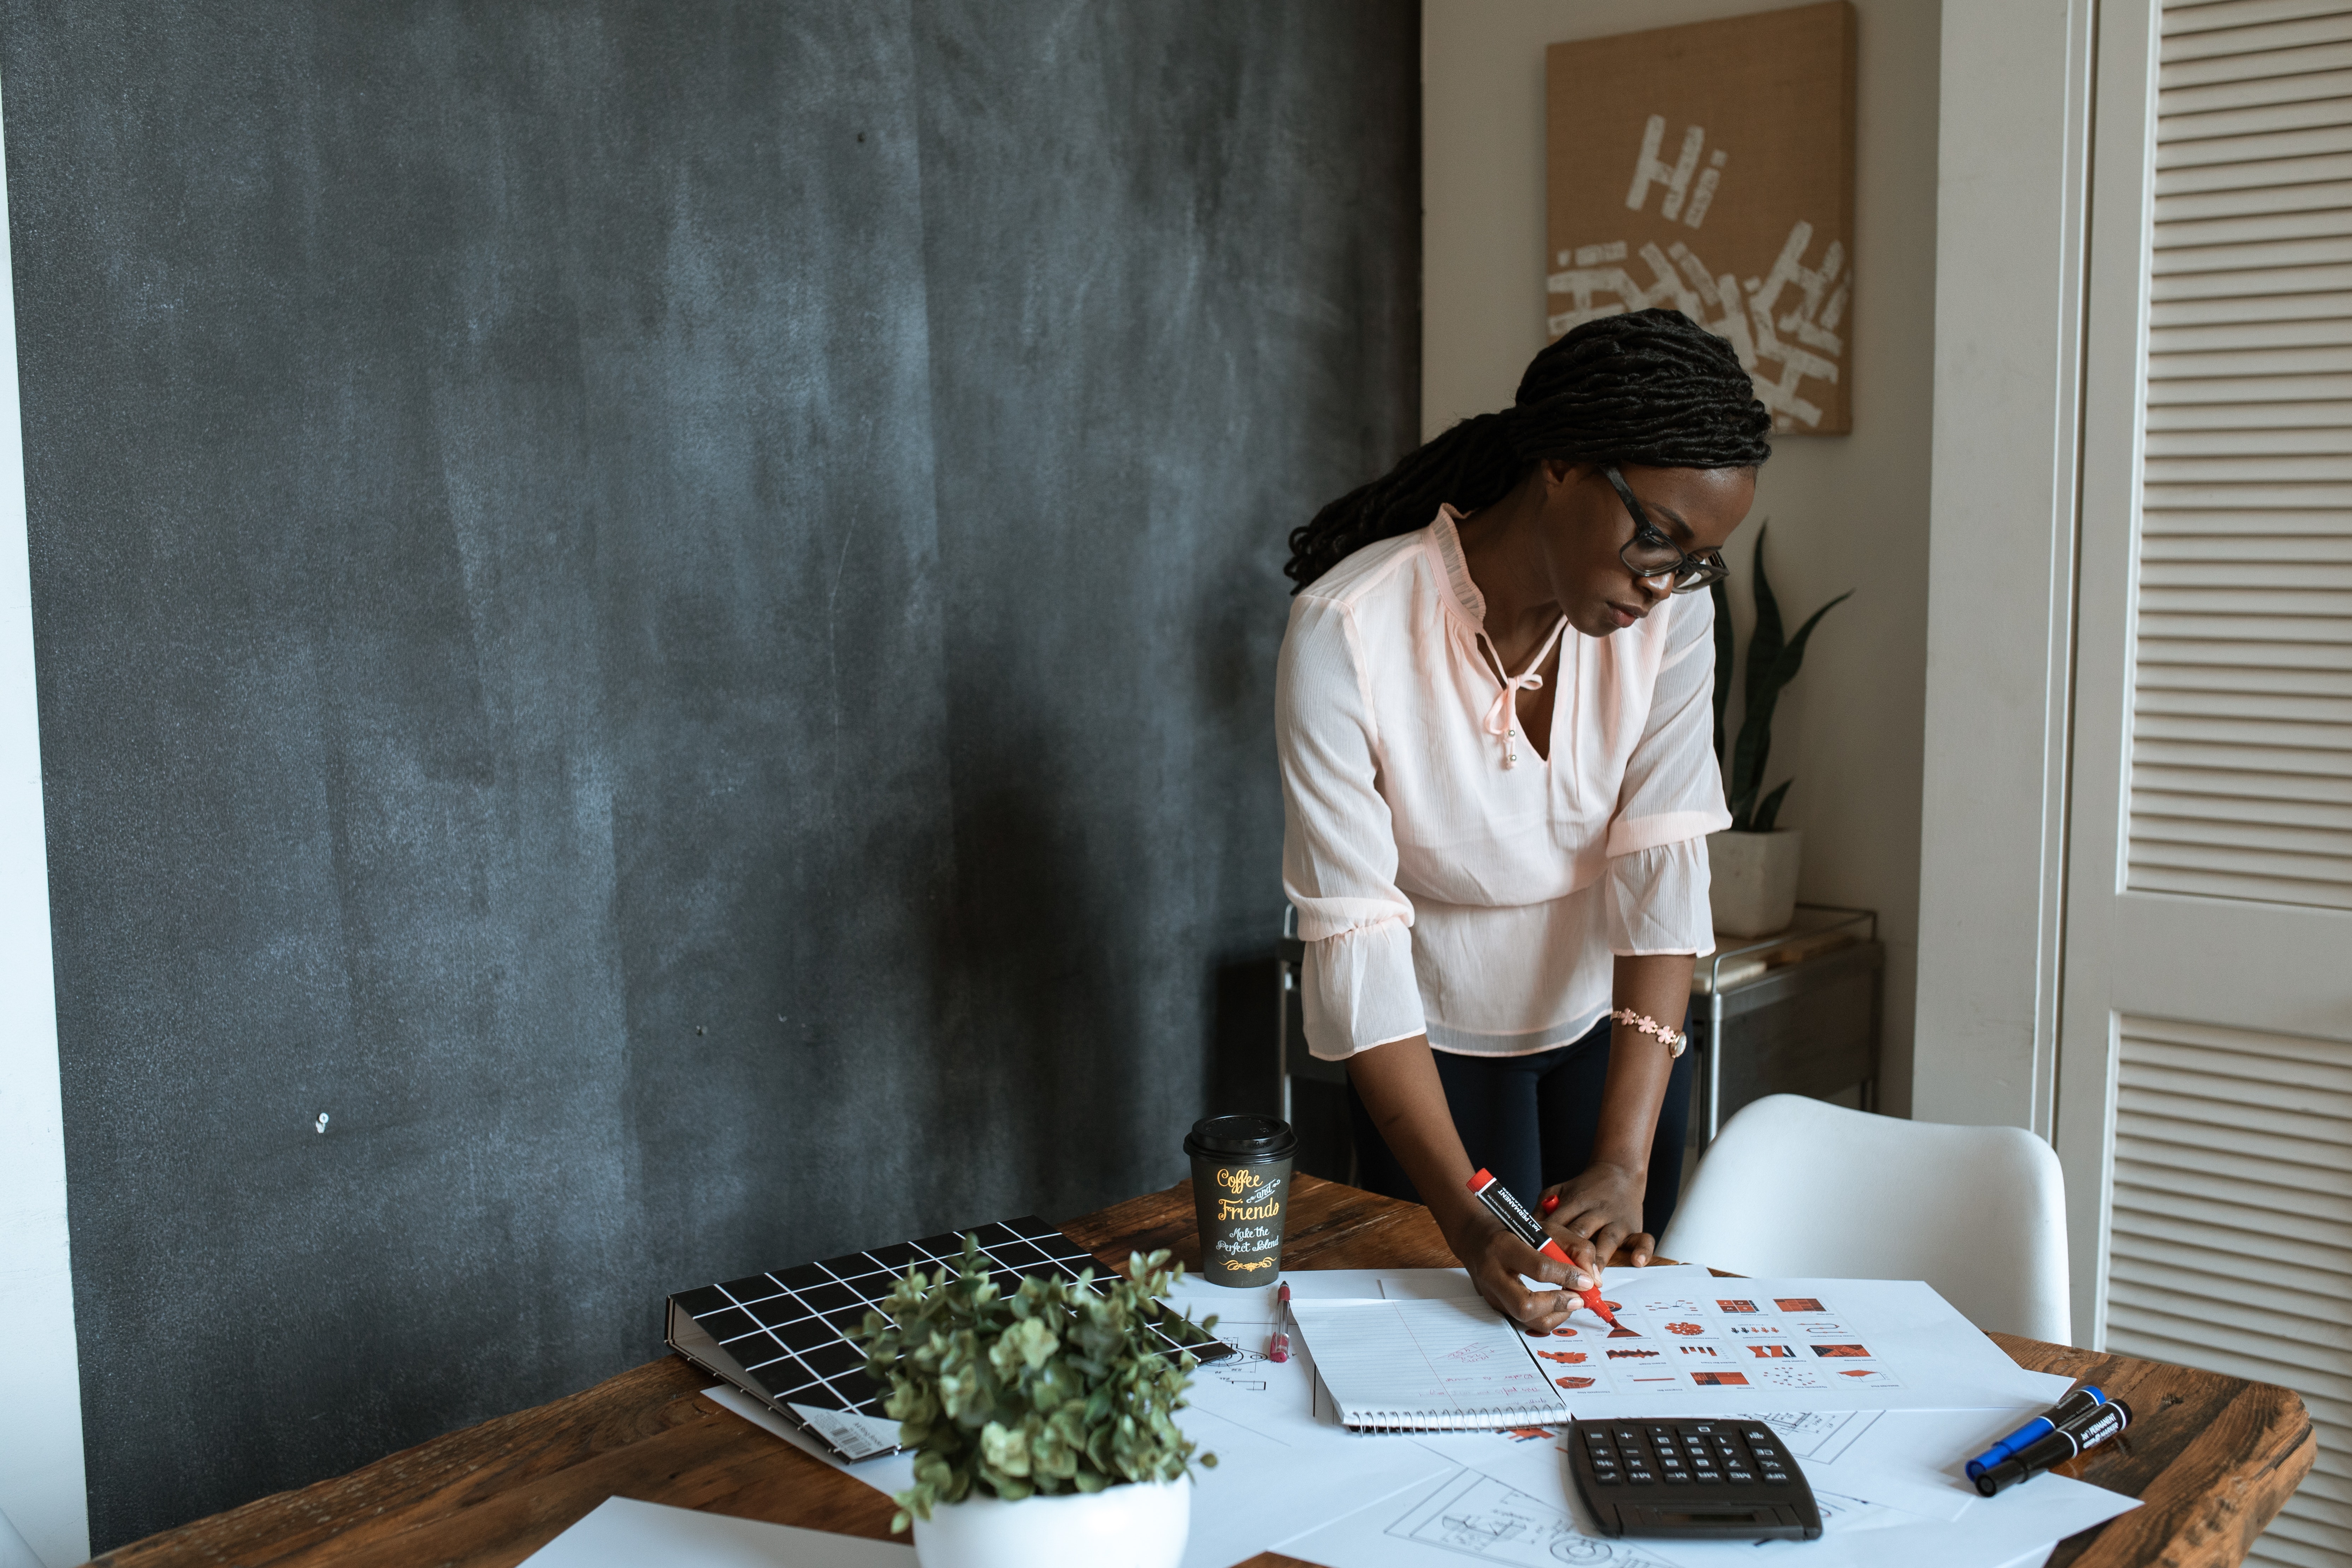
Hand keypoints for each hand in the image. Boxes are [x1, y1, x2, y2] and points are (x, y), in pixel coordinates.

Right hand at [1440, 1208, 1594, 1335]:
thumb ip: (1575, 1248)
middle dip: (1558, 1305)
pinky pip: (1526, 1322)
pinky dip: (1548, 1316)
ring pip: (1527, 1320)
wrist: (1477, 1239)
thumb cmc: (1516, 1233)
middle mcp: (1493, 1275)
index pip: (1539, 1268)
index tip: (1587, 1281)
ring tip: (1571, 1301)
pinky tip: (1558, 1304)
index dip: (1568, 1276)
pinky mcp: (1496, 1307)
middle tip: (1577, 1298)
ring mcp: (1492, 1295)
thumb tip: (1593, 1279)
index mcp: (1504, 1247)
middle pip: (1526, 1305)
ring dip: (1556, 1315)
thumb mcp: (1547, 1230)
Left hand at [1540, 1160, 1652, 1273]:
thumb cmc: (1584, 1188)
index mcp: (1574, 1201)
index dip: (1548, 1246)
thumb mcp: (1558, 1191)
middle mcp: (1596, 1210)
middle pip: (1580, 1234)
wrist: (1618, 1171)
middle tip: (1564, 1281)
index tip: (1540, 1266)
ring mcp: (1617, 1219)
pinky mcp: (1635, 1227)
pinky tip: (1637, 1262)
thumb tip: (1528, 1233)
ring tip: (1593, 1280)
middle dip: (1571, 1257)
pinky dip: (1642, 1251)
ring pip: (1607, 1240)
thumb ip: (1543, 1209)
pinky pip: (1643, 1239)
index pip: (1558, 1225)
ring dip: (1599, 1260)